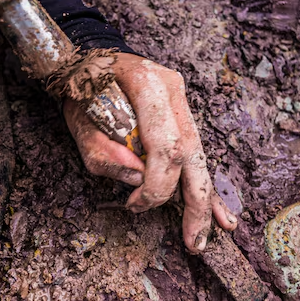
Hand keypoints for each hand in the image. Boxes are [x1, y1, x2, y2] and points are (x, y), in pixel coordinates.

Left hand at [63, 53, 236, 252]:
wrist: (91, 58)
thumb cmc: (81, 89)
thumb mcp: (78, 120)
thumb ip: (103, 151)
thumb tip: (137, 180)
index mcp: (148, 84)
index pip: (166, 145)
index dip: (157, 184)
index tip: (135, 205)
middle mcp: (173, 90)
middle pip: (191, 153)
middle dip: (194, 202)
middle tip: (193, 242)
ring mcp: (182, 100)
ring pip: (199, 156)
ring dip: (203, 200)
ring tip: (206, 236)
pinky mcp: (183, 114)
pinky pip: (196, 154)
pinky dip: (203, 186)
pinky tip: (221, 215)